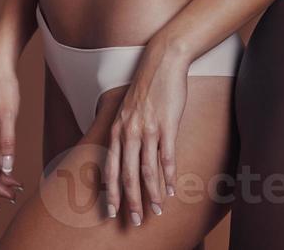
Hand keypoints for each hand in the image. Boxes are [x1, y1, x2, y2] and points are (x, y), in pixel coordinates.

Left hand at [103, 46, 189, 225]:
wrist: (162, 62)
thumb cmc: (146, 87)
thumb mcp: (127, 111)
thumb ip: (124, 132)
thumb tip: (125, 155)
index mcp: (116, 130)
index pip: (111, 169)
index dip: (112, 193)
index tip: (112, 212)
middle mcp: (128, 133)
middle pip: (128, 176)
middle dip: (130, 201)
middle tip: (134, 221)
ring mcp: (148, 130)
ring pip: (147, 171)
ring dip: (152, 194)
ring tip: (157, 210)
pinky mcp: (167, 126)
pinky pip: (167, 157)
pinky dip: (169, 176)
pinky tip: (171, 188)